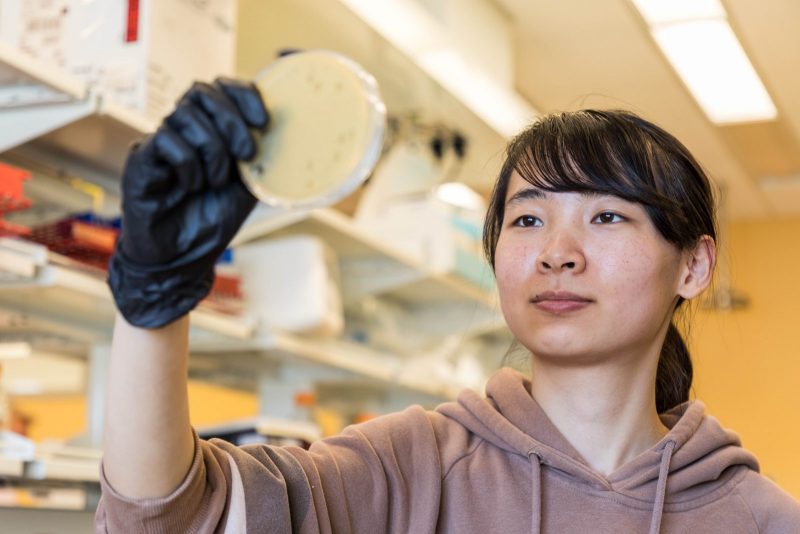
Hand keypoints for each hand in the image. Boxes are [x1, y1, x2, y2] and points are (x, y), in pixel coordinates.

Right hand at [108, 77, 268, 327]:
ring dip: (212, 149)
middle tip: (246, 154)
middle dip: (231, 119)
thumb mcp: (249, 186)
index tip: (264, 120)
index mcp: (211, 130)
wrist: (182, 257)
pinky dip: (189, 164)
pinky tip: (192, 187)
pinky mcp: (142, 158)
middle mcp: (184, 130)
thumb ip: (262, 159)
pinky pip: (167, 140)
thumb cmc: (212, 219)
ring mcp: (161, 141)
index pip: (222, 88)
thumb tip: (287, 137)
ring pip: (186, 115)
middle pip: (202, 91)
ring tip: (216, 181)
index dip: (243, 94)